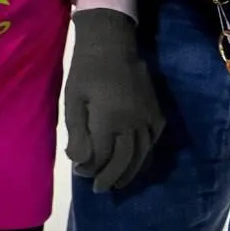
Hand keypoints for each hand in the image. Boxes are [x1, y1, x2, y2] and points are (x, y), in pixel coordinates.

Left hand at [64, 8, 163, 192]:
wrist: (111, 42)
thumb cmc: (86, 70)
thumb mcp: (73, 99)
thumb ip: (77, 132)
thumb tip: (80, 161)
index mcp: (108, 119)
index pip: (102, 156)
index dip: (91, 169)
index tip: (81, 173)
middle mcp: (132, 122)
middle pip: (124, 160)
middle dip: (110, 177)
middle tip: (99, 188)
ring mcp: (147, 116)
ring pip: (142, 153)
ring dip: (131, 172)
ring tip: (119, 183)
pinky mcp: (156, 110)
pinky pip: (155, 139)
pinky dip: (148, 154)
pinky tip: (140, 161)